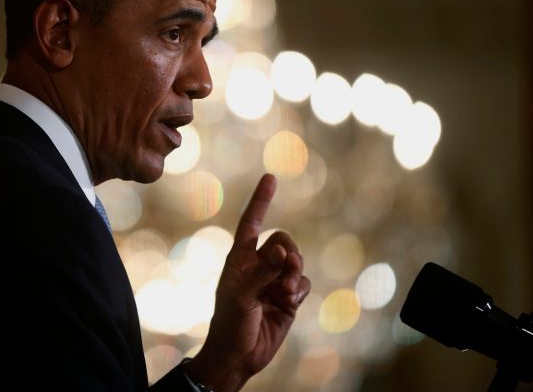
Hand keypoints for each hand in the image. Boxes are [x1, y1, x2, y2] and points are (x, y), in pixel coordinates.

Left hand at [185, 174, 310, 391]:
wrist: (239, 355)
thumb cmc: (230, 323)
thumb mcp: (241, 295)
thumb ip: (262, 270)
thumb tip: (281, 248)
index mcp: (240, 258)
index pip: (251, 222)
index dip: (261, 200)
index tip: (271, 177)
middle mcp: (258, 265)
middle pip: (283, 240)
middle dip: (288, 252)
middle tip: (285, 270)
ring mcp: (274, 281)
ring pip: (295, 261)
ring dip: (294, 273)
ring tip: (284, 293)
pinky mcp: (288, 298)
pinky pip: (302, 282)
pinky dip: (299, 289)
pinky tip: (289, 302)